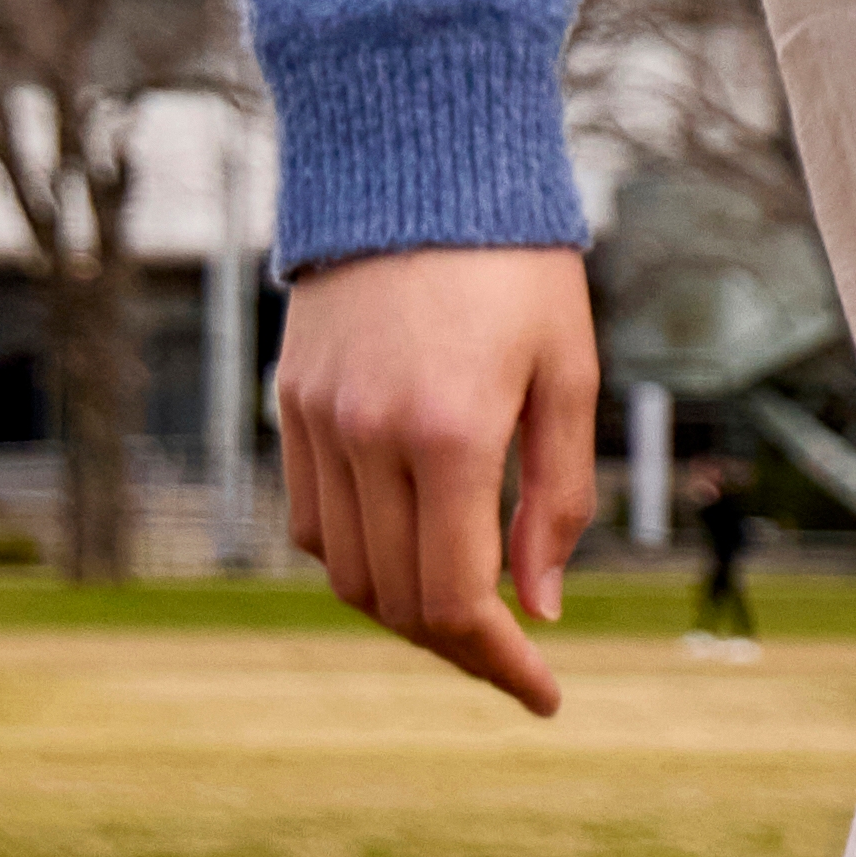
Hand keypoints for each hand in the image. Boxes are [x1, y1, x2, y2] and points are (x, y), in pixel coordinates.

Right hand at [275, 242, 596, 713]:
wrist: (419, 160)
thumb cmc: (517, 262)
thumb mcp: (566, 370)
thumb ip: (556, 495)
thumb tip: (541, 608)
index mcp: (448, 432)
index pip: (460, 599)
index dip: (502, 664)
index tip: (547, 696)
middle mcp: (368, 438)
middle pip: (397, 600)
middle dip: (461, 646)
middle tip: (516, 655)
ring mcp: (316, 425)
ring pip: (346, 572)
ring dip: (405, 608)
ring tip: (469, 608)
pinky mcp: (288, 408)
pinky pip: (311, 522)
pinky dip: (357, 556)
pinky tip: (410, 545)